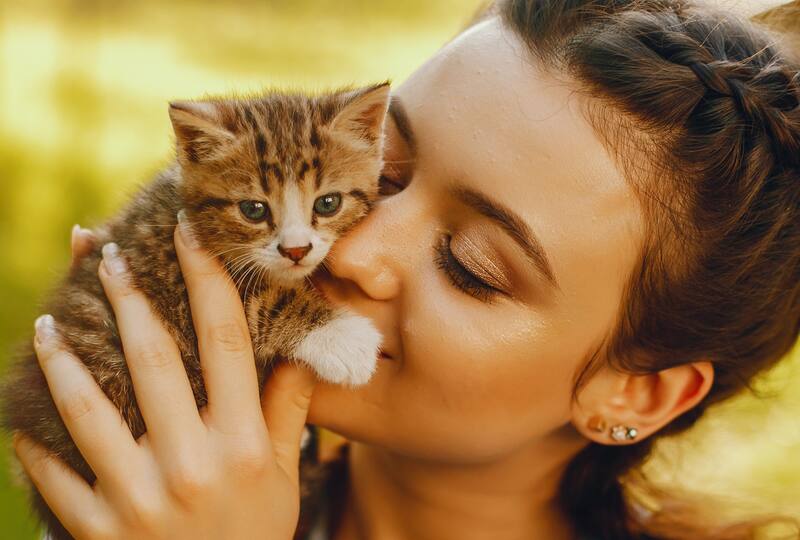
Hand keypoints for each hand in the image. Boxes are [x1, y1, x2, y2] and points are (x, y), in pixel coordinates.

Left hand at [13, 220, 316, 538]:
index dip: (206, 279)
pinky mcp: (99, 531)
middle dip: (128, 298)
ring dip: (63, 358)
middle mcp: (191, 463)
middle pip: (153, 359)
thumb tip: (296, 354)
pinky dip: (33, 442)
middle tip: (106, 256)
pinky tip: (23, 417)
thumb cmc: (254, 537)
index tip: (187, 233)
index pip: (225, 341)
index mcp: (242, 444)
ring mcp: (139, 498)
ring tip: (48, 322)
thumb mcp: (285, 479)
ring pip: (88, 409)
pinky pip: (54, 477)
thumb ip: (288, 414)